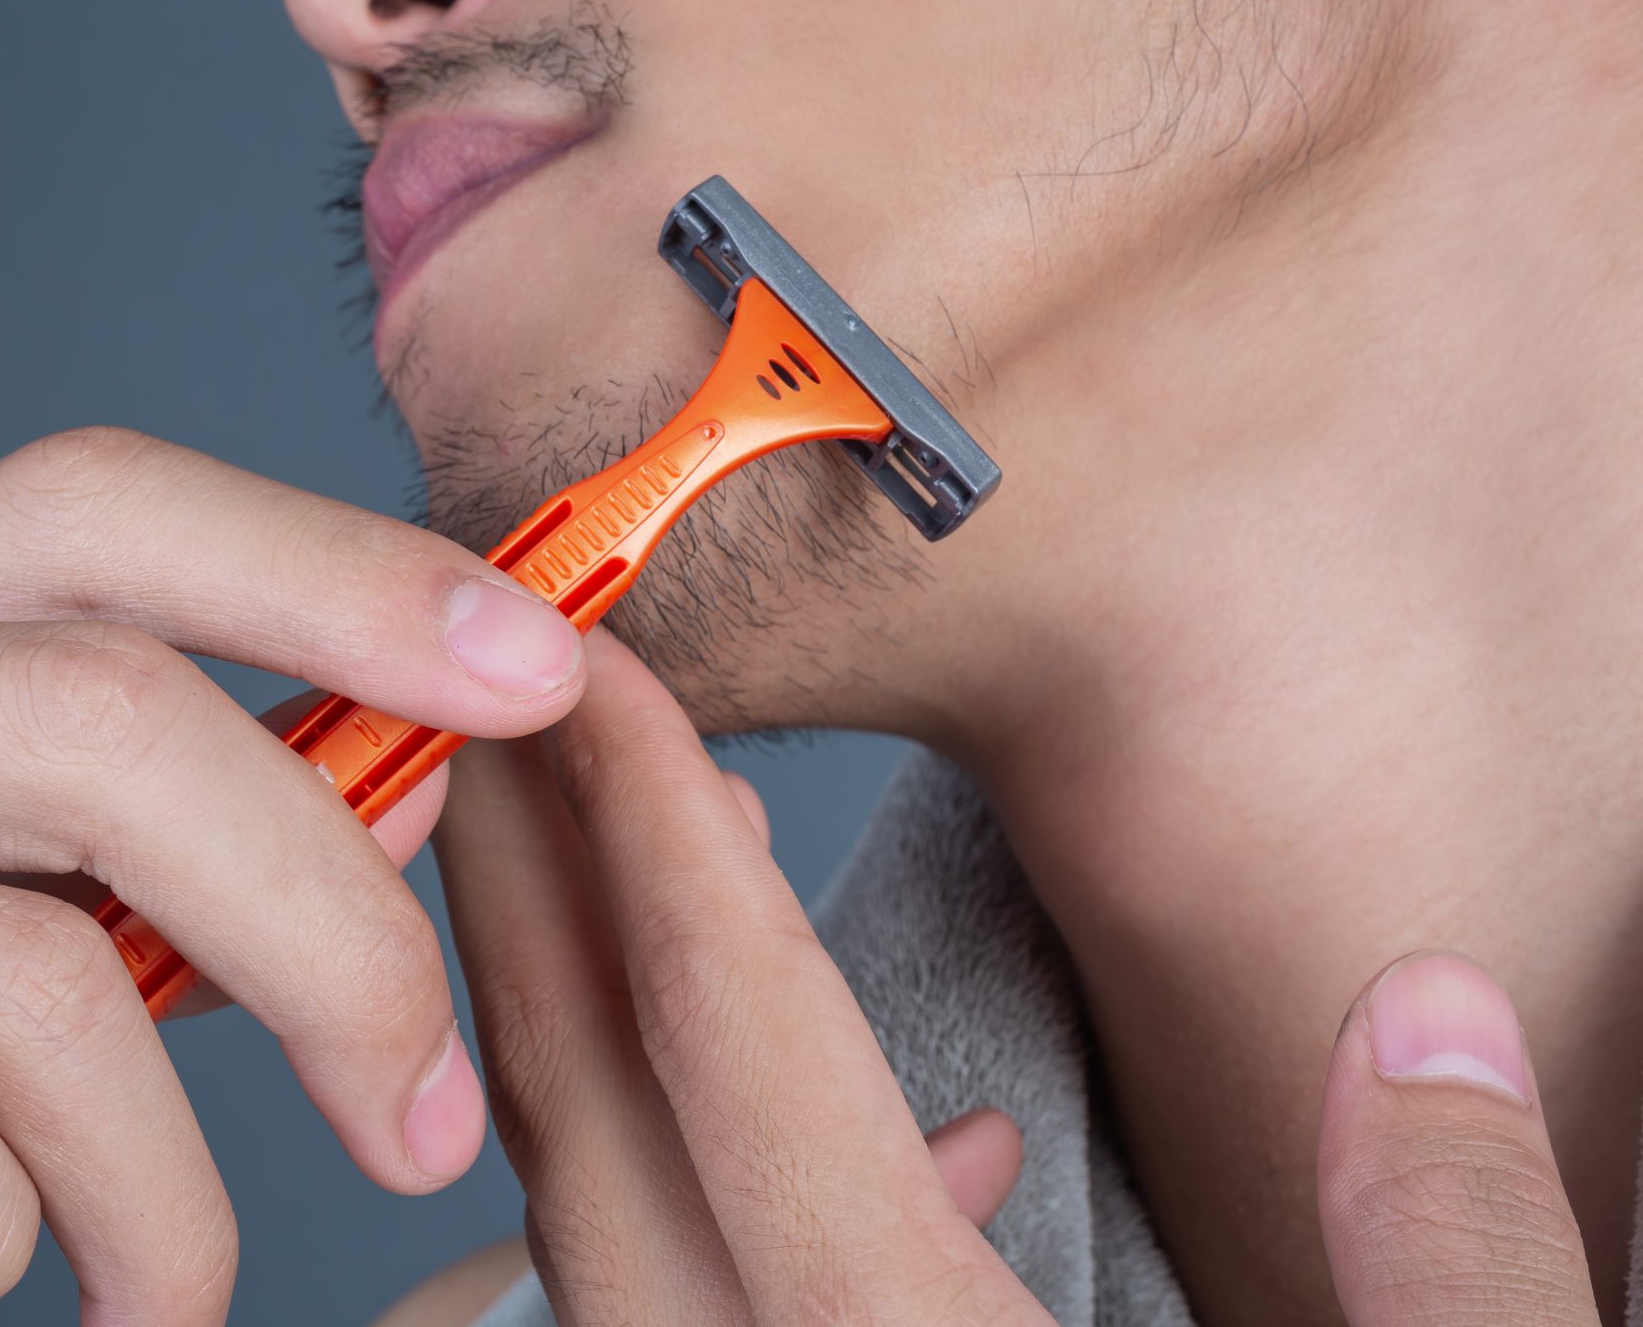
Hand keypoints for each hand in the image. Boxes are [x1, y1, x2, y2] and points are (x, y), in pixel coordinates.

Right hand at [0, 427, 586, 1326]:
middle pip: (83, 711)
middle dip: (329, 932)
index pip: (73, 509)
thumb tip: (406, 775)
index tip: (533, 670)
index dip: (327, 571)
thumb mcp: (20, 968)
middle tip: (426, 1115)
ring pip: (11, 961)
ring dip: (160, 1184)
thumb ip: (167, 853)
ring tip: (148, 1285)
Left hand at [437, 630, 1608, 1323]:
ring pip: (598, 1253)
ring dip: (578, 1045)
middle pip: (603, 1145)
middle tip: (498, 714)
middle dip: (537, 909)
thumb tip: (1428, 1024)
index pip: (751, 1075)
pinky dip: (705, 1213)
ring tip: (599, 869)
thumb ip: (1459, 1272)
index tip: (604, 691)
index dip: (667, 857)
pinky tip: (868, 1145)